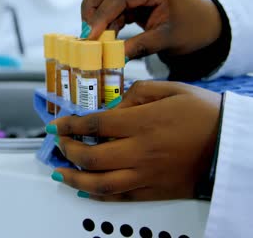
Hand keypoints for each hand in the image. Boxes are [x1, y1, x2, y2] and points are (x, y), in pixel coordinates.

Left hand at [47, 81, 221, 200]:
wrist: (230, 144)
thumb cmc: (203, 113)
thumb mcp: (170, 89)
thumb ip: (136, 94)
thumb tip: (111, 107)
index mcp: (142, 123)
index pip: (95, 125)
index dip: (69, 125)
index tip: (56, 126)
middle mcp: (140, 151)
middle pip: (91, 156)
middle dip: (68, 150)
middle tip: (59, 144)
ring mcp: (146, 175)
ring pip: (101, 183)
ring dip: (74, 179)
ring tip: (59, 173)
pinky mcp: (154, 191)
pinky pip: (120, 197)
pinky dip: (98, 195)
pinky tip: (85, 191)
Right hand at [81, 0, 221, 58]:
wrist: (204, 21)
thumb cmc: (191, 27)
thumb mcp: (167, 40)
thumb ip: (139, 47)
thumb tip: (113, 56)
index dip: (102, 15)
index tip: (91, 36)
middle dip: (92, 2)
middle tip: (88, 27)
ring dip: (96, 8)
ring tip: (97, 33)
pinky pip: (111, 0)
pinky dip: (105, 16)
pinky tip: (108, 34)